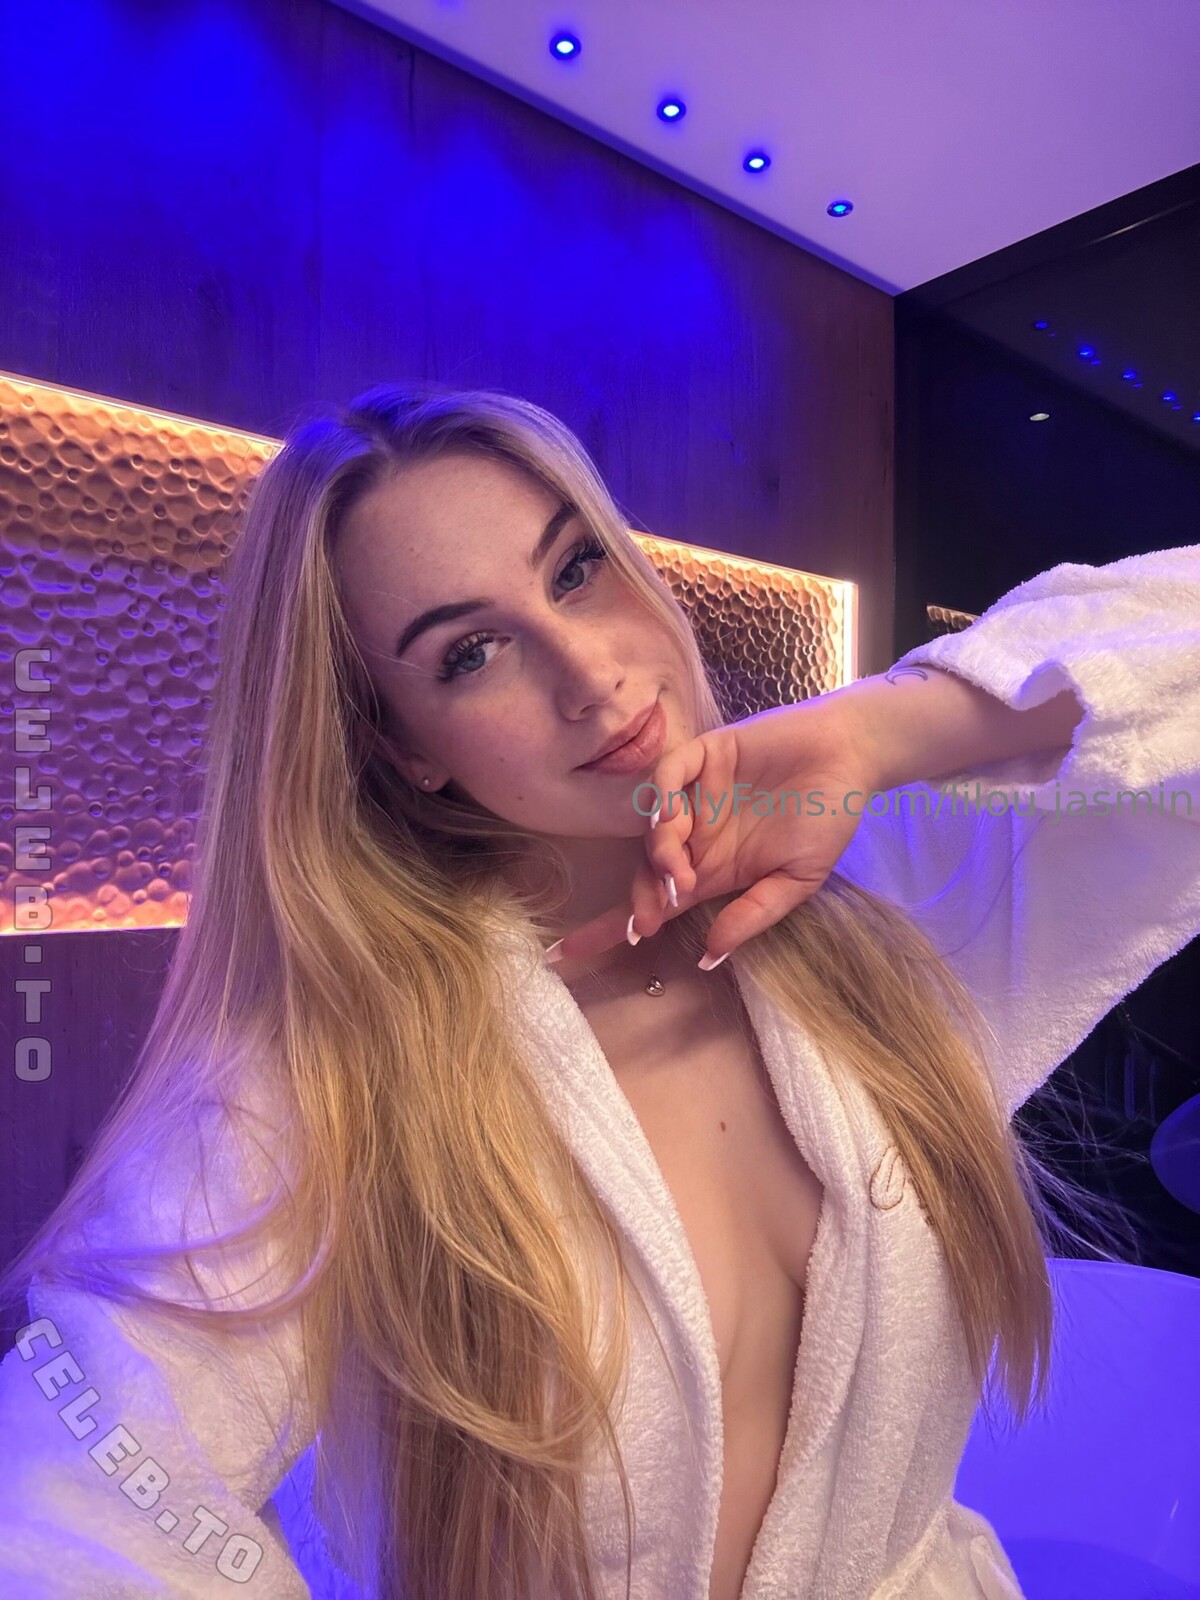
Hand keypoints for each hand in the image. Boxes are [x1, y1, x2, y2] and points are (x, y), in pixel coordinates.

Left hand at [549, 692, 879, 967]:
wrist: (852, 757)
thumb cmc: (828, 820)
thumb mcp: (797, 881)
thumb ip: (754, 915)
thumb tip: (710, 958)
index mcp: (714, 871)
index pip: (655, 903)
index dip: (612, 927)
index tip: (566, 955)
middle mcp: (697, 836)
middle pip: (646, 872)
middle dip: (640, 900)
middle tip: (648, 919)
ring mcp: (696, 795)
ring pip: (653, 829)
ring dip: (657, 855)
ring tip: (679, 874)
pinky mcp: (702, 755)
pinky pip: (667, 775)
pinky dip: (661, 797)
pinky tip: (673, 817)